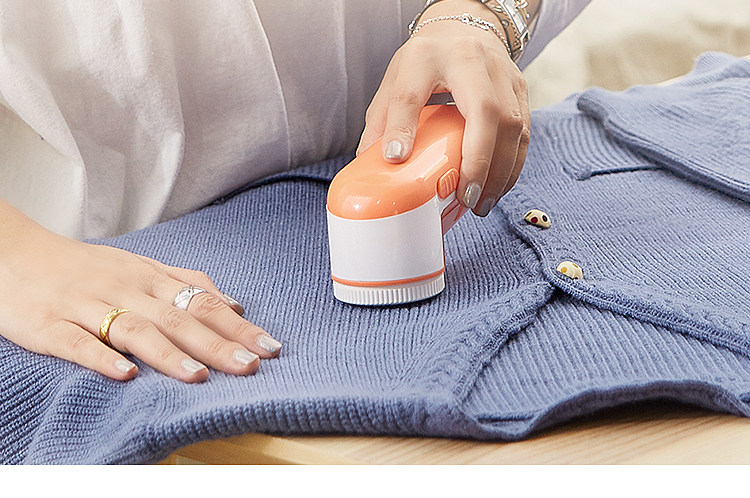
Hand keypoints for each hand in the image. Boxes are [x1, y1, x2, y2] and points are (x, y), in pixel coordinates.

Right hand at [0, 200, 281, 382]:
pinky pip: (77, 343)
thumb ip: (187, 283)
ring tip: (200, 376)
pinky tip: (125, 375)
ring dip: (169, 354)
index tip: (270, 347)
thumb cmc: (85, 267)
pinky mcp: (49, 325)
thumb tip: (234, 303)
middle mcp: (125, 290)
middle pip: (178, 318)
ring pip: (134, 330)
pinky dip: (101, 358)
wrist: (13, 252)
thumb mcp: (140, 267)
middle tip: (250, 365)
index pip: (203, 302)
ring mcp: (86, 307)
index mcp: (150, 278)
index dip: (237, 326)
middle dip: (217, 344)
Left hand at [357, 0, 530, 215]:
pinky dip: (513, 166)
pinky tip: (497, 188)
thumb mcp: (396, 79)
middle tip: (464, 198)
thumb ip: (383, 119)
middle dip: (478, 161)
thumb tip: (372, 165)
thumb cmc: (427, 60)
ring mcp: (503, 73)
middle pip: (484, 111)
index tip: (395, 158)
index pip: (412, 92)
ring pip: (513, 125)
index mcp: (427, 55)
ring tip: (480, 203)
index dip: (402, 126)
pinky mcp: (520, 88)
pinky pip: (525, 133)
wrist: (464, 29)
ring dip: (500, 172)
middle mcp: (472, 59)